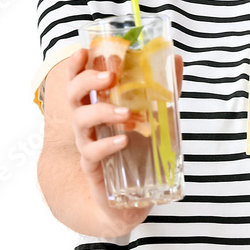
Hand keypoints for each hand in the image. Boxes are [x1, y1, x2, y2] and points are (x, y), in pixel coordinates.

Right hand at [64, 48, 183, 234]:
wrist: (129, 198)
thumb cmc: (137, 149)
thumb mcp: (154, 113)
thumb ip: (164, 87)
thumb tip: (175, 58)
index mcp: (97, 105)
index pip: (79, 79)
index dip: (77, 65)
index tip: (84, 50)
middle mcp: (87, 123)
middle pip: (73, 95)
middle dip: (88, 81)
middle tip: (111, 76)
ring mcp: (88, 144)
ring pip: (80, 121)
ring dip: (102, 111)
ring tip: (126, 112)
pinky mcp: (93, 167)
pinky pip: (92, 153)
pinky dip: (107, 144)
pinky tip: (123, 140)